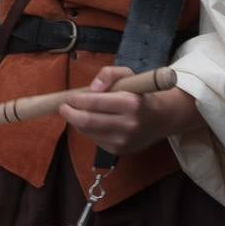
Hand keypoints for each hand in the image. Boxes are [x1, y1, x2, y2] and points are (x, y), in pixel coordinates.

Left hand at [59, 66, 202, 156]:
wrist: (161, 119)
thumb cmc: (140, 94)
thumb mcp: (128, 76)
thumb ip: (109, 74)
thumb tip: (92, 88)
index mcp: (131, 103)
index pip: (95, 103)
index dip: (77, 100)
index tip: (68, 97)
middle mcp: (127, 125)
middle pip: (87, 121)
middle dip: (70, 113)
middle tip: (63, 107)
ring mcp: (123, 141)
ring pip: (88, 132)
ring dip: (76, 122)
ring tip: (73, 112)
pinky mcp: (119, 150)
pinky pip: (94, 140)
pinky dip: (87, 130)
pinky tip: (88, 122)